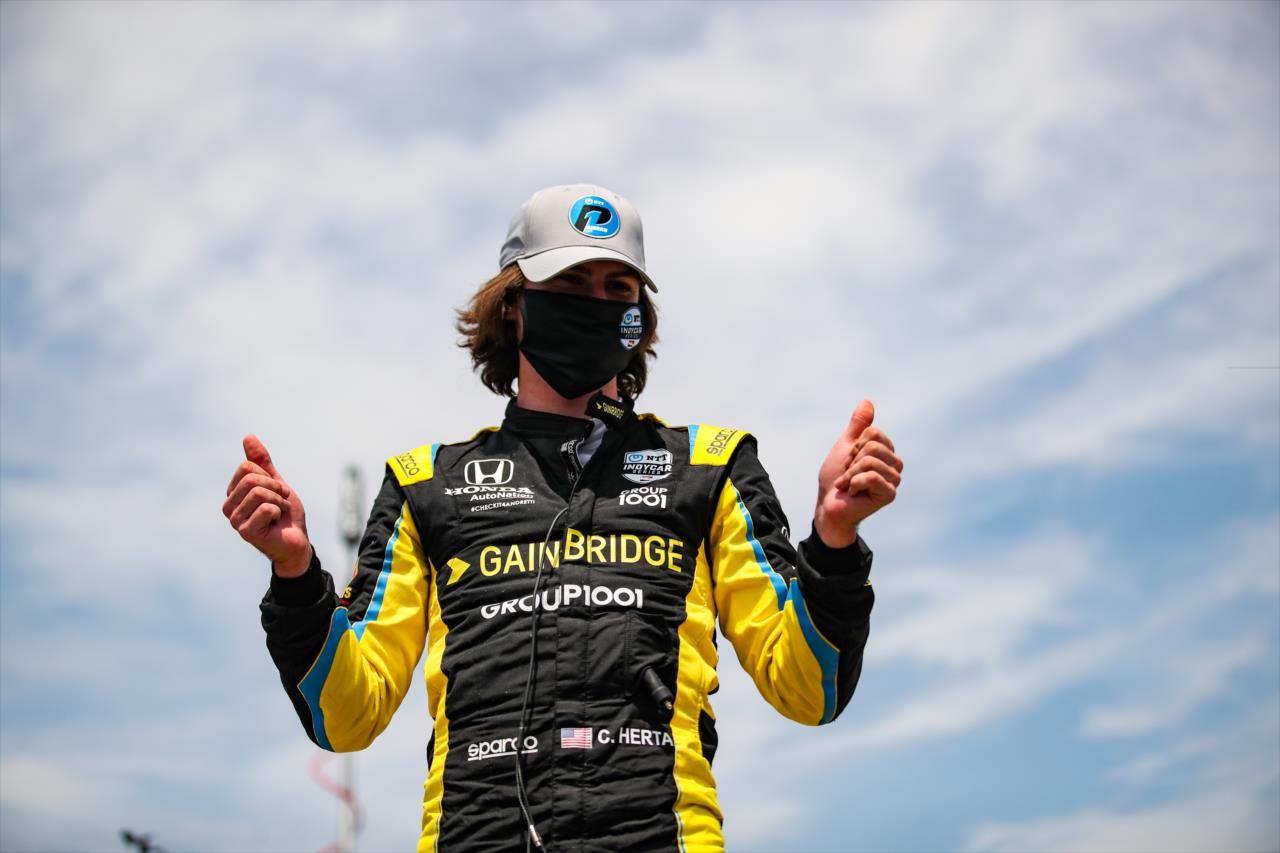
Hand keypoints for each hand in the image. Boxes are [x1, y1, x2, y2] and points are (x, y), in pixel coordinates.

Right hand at [222, 435, 311, 576]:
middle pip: (251, 479)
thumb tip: (248, 437)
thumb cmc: (284, 513)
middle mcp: (229, 507)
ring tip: (279, 512)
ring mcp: (235, 521)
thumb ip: (262, 462)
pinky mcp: (246, 532)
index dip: (269, 476)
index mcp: (233, 493)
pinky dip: (279, 512)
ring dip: (279, 500)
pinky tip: (276, 523)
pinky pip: (266, 508)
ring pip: (259, 492)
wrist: (296, 540)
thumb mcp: (275, 482)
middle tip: (281, 501)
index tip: (277, 491)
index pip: (246, 467)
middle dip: (275, 487)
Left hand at [814, 400, 902, 548]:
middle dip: (852, 460)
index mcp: (887, 452)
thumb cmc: (836, 477)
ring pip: (870, 460)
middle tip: (848, 475)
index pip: (874, 433)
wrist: (828, 505)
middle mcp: (895, 465)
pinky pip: (870, 476)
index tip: (849, 461)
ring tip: (850, 485)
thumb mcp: (845, 446)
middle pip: (872, 446)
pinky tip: (853, 493)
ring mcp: (894, 480)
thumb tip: (867, 401)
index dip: (854, 445)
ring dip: (851, 473)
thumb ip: (857, 426)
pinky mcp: (890, 494)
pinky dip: (854, 483)